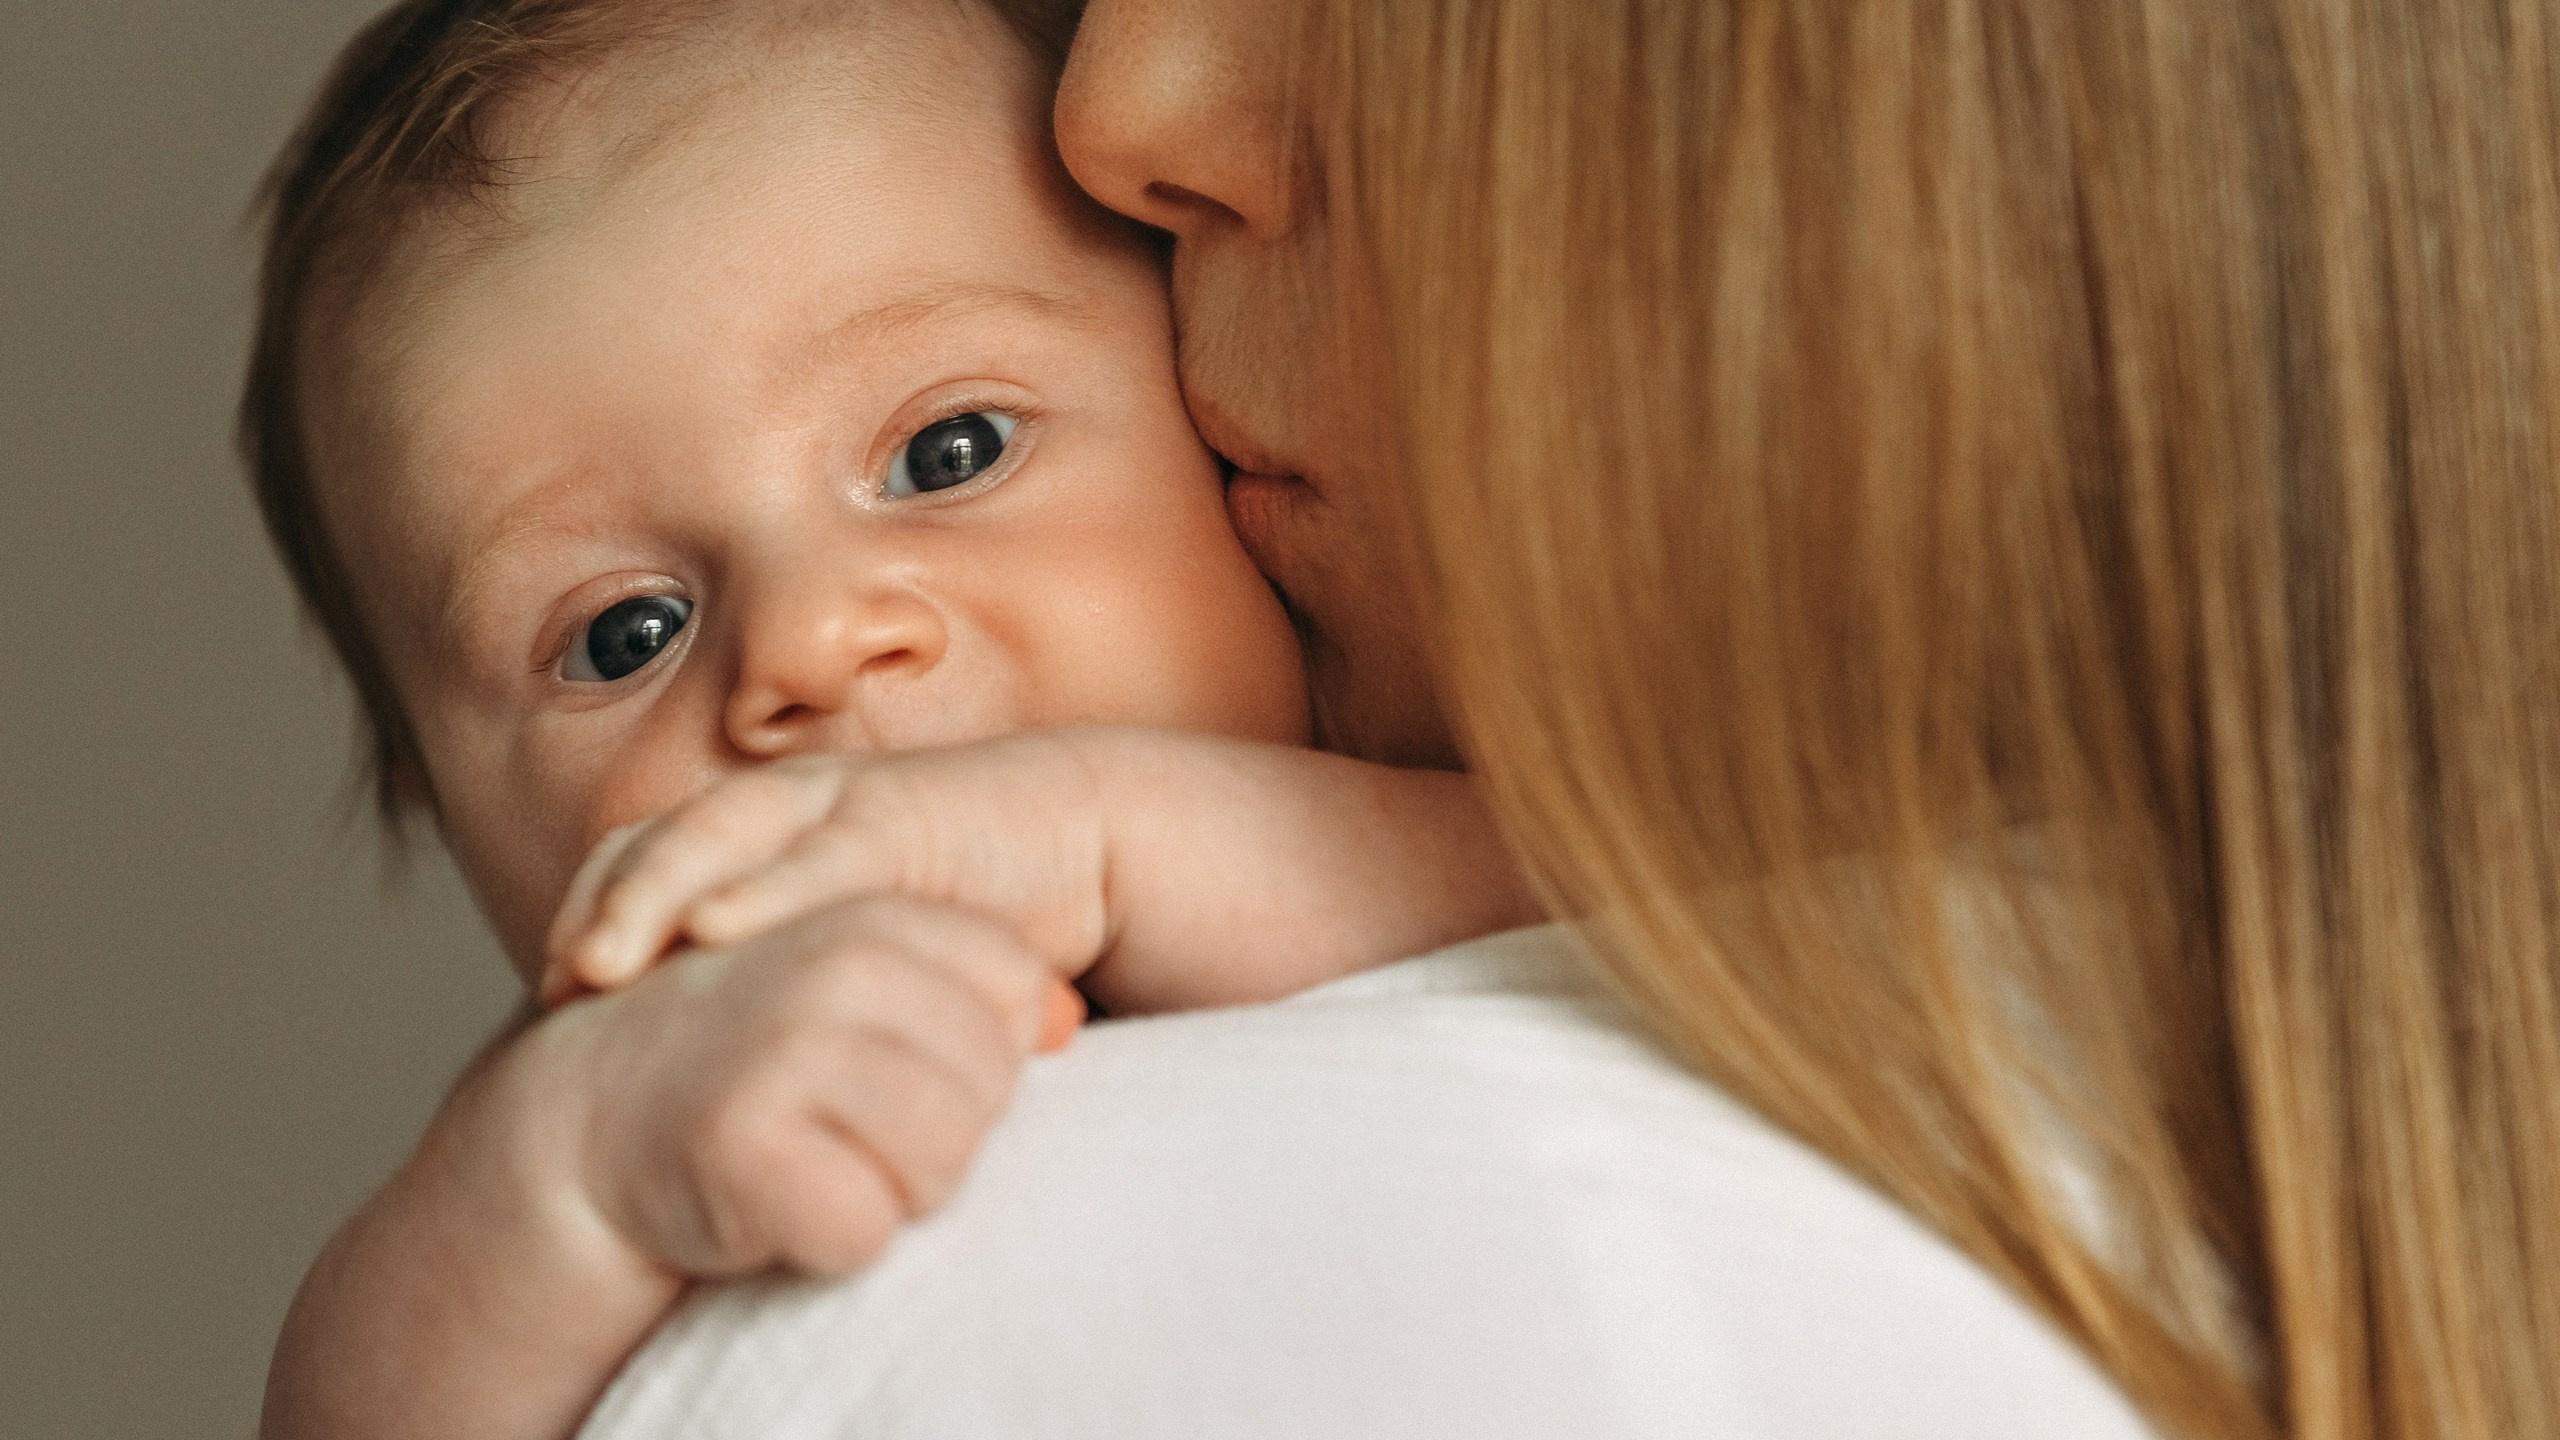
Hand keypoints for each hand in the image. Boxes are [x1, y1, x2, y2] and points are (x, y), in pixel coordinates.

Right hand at [511, 894, 1064, 1278]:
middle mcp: (835, 969)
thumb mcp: (857, 997)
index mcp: (873, 920)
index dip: (980, 1059)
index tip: (901, 1068)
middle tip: (848, 1130)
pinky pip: (864, 1231)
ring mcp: (784, 1049)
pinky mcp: (740, 1142)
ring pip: (944, 1164)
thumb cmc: (750, 1058)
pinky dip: (831, 1242)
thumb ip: (967, 996)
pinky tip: (774, 1204)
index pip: (1017, 996)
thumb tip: (1068, 1021)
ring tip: (818, 1162)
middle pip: (993, 1089)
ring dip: (891, 1192)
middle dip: (941, 1135)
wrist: (586, 1118)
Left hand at [543, 734, 1115, 1007]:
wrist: (1082, 846)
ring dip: (654, 891)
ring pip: (717, 832)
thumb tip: (694, 1076)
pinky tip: (717, 928)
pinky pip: (823, 852)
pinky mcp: (905, 811)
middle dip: (599, 906)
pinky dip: (766, 889)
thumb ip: (778, 989)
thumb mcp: (846, 953)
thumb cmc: (959, 912)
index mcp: (756, 837)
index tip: (543, 1005)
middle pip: (657, 841)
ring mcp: (840, 802)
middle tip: (551, 983)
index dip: (587, 921)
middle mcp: (782, 808)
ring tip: (602, 956)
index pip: (639, 866)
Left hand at [544, 728, 1540, 1021]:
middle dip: (656, 887)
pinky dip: (798, 871)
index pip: (805, 897)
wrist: (1432, 946)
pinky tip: (716, 921)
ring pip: (816, 815)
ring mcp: (1027, 806)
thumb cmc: (1295, 1030)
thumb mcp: (1098, 1096)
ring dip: (692, 870)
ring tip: (600, 950)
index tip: (594, 1013)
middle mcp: (990, 834)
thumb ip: (1000, 1102)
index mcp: (984, 895)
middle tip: (559, 977)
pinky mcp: (1069, 801)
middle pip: (781, 837)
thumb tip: (899, 1195)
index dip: (692, 932)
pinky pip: (908, 831)